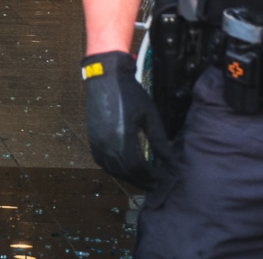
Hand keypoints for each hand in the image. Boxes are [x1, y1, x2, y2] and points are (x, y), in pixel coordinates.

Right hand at [83, 51, 170, 189]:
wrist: (105, 77)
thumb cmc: (130, 94)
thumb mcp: (149, 115)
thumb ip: (158, 139)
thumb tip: (169, 159)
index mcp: (122, 138)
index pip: (138, 168)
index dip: (150, 176)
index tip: (161, 179)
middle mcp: (107, 145)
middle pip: (125, 172)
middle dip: (140, 180)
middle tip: (153, 184)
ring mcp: (97, 143)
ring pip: (112, 170)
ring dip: (127, 177)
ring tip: (141, 179)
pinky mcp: (92, 139)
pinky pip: (102, 162)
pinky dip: (113, 169)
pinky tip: (123, 168)